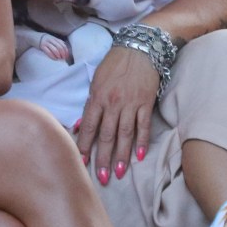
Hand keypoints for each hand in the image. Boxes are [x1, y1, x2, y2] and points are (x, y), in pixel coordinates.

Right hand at [36, 34, 71, 60]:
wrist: (34, 36)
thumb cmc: (44, 39)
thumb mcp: (51, 38)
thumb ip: (57, 41)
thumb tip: (65, 46)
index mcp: (55, 38)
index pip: (63, 44)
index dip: (66, 51)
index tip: (67, 56)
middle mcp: (51, 40)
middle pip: (60, 47)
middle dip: (63, 53)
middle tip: (63, 58)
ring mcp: (47, 43)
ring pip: (55, 49)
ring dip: (58, 55)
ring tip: (59, 58)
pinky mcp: (42, 46)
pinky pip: (48, 51)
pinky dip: (52, 56)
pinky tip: (54, 58)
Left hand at [76, 46, 160, 183]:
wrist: (139, 48)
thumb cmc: (115, 64)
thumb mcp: (96, 80)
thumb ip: (90, 105)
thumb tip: (80, 126)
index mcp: (97, 97)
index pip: (89, 127)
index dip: (84, 146)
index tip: (80, 163)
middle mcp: (113, 103)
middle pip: (106, 135)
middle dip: (103, 158)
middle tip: (101, 178)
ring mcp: (131, 104)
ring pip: (125, 134)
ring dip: (121, 155)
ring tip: (118, 173)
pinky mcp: (146, 103)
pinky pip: (144, 126)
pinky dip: (142, 141)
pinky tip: (140, 156)